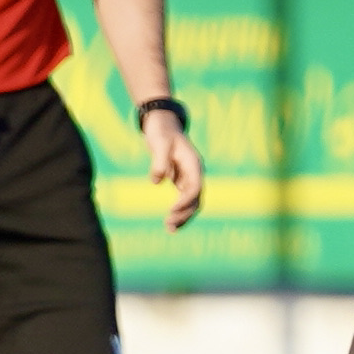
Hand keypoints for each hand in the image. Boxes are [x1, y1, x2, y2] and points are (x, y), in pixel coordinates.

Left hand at [147, 106, 204, 228]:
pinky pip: (184, 199)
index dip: (185, 201)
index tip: (171, 211)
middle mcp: (195, 172)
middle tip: (169, 225)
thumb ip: (159, 161)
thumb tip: (157, 181)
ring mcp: (189, 177)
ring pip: (192, 202)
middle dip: (185, 213)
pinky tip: (170, 222)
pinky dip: (178, 211)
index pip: (195, 187)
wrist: (162, 124)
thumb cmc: (161, 132)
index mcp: (193, 163)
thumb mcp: (159, 142)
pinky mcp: (181, 180)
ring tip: (170, 229)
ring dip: (183, 216)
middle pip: (196, 198)